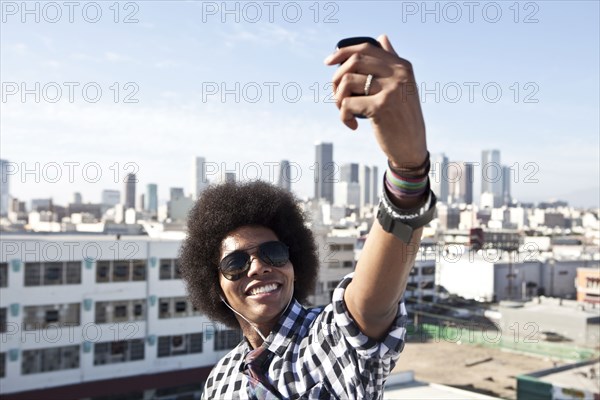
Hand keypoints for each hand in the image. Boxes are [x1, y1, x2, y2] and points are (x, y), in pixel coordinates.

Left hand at [324, 34, 427, 166]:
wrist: (412, 147)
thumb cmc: (403, 118)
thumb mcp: (403, 87)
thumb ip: (392, 62)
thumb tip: (382, 37)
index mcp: (402, 66)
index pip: (366, 48)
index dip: (343, 52)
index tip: (328, 62)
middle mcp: (398, 74)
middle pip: (354, 62)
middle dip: (337, 78)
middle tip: (337, 96)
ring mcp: (391, 90)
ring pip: (347, 82)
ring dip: (338, 99)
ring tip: (345, 112)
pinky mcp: (381, 107)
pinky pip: (347, 104)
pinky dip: (344, 116)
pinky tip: (353, 125)